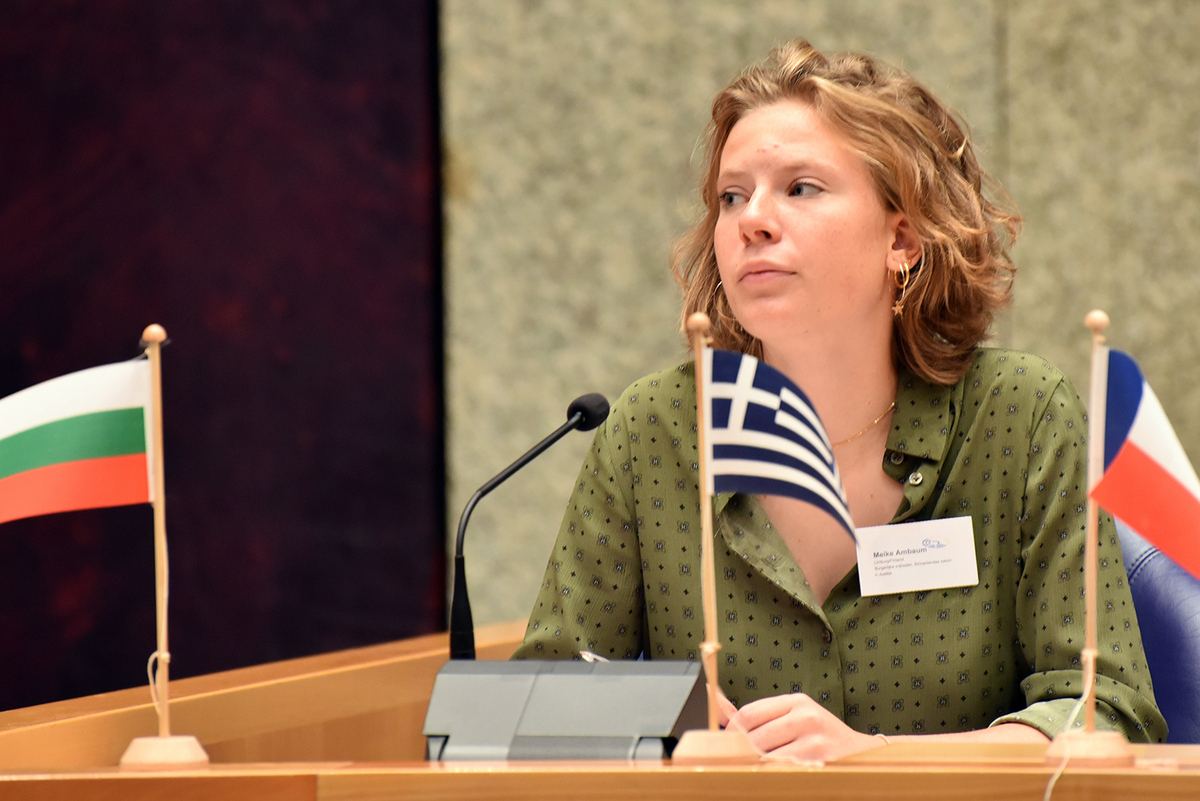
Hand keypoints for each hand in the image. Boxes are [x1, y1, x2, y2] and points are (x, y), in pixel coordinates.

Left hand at [723, 692, 883, 760]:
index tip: (733, 743)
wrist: (861, 757)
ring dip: (760, 764)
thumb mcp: (794, 717)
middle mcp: (806, 716)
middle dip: (747, 751)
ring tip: (771, 765)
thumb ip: (759, 715)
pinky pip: (780, 770)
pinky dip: (775, 773)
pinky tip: (783, 772)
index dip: (735, 731)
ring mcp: (813, 740)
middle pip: (753, 736)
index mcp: (797, 702)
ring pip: (764, 756)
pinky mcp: (817, 761)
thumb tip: (715, 702)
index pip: (749, 713)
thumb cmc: (821, 737)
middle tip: (751, 759)